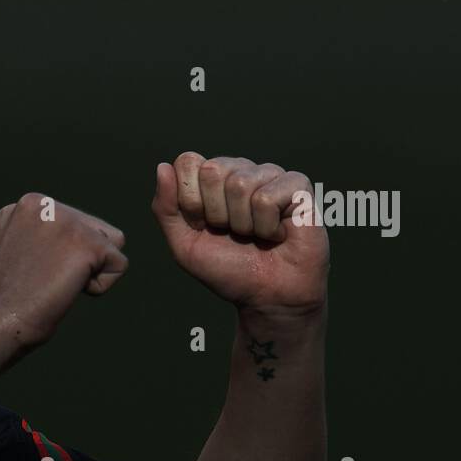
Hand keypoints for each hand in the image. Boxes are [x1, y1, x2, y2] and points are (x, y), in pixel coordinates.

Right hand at [0, 192, 127, 364]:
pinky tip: (65, 290)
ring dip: (91, 270)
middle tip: (44, 279)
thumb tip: (75, 235)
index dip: (63, 256)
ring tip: (55, 282)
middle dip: (80, 260)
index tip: (32, 270)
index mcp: (30, 203)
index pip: (76, 222)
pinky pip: (119, 265)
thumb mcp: (19, 248)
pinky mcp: (87, 243)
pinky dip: (100, 287)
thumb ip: (45, 231)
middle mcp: (47, 203)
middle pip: (97, 230)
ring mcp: (67, 220)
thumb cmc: (8, 299)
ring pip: (111, 245)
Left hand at [151, 152, 328, 316]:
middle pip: (213, 170)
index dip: (190, 200)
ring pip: (240, 184)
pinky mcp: (298, 186)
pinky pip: (267, 198)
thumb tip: (162, 166)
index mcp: (212, 179)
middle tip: (233, 233)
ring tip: (255, 235)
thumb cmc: (229, 270)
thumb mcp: (184, 245)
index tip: (203, 226)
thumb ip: (166, 208)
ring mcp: (270, 175)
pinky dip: (266, 227)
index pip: (187, 162)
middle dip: (217, 213)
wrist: (268, 297)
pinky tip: (277, 234)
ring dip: (243, 224)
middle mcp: (241, 170)